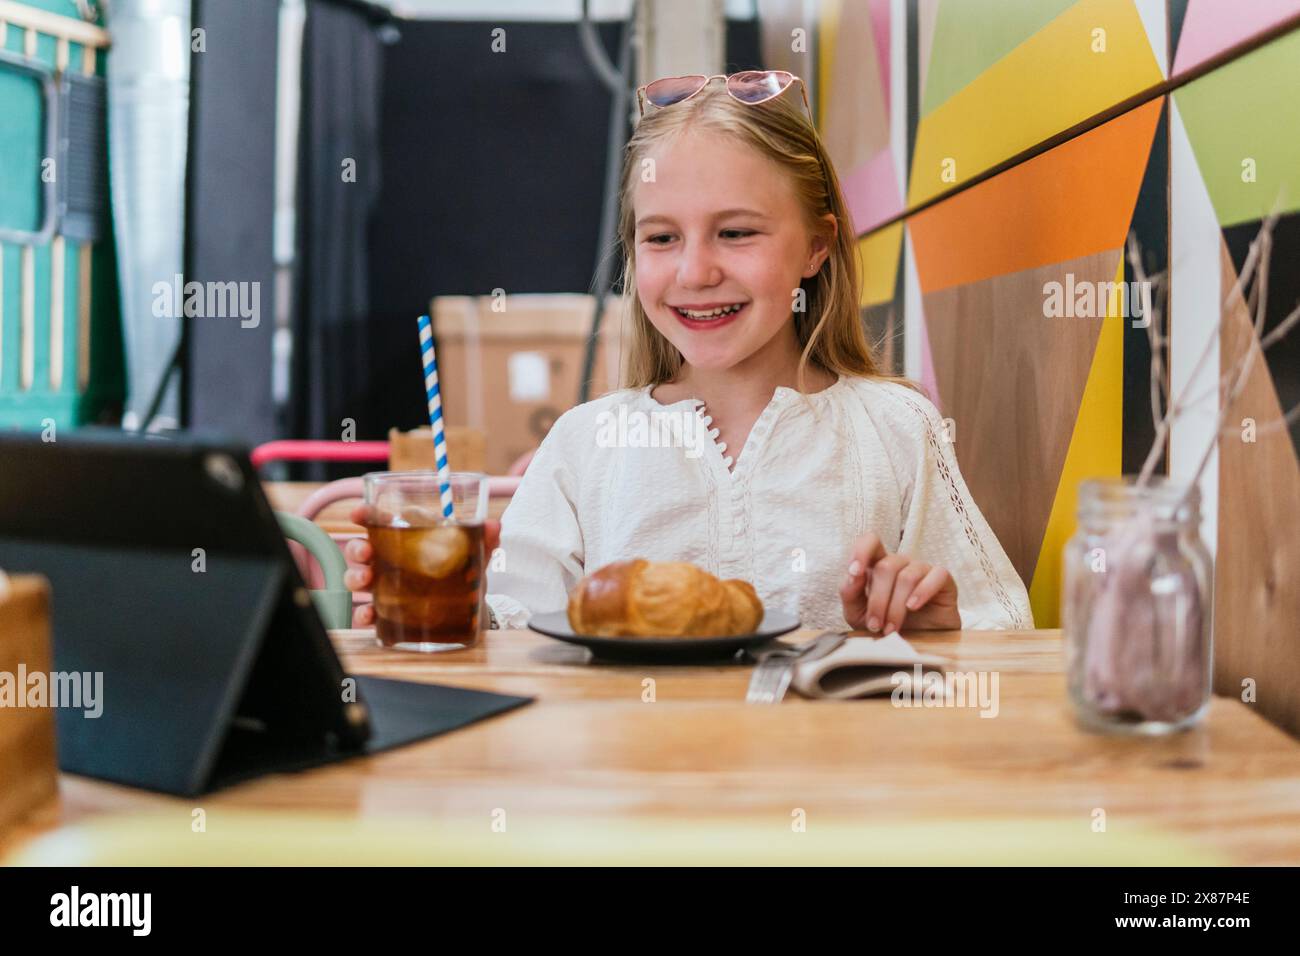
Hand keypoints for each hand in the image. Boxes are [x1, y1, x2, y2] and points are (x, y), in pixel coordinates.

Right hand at [343, 504, 500, 627]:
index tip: (358, 513)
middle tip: (366, 553)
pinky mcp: (388, 613)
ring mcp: (386, 587)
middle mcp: (390, 561)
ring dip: (355, 577)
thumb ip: (483, 540)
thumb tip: (494, 526)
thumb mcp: (474, 555)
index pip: (381, 521)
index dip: (366, 514)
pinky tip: (369, 615)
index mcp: (406, 539)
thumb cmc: (464, 574)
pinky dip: (363, 614)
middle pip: (362, 549)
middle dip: (357, 548)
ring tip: (365, 580)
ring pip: (358, 578)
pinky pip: (368, 613)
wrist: (471, 611)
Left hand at [838, 532, 959, 632]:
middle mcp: (900, 563)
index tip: (854, 572)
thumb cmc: (886, 625)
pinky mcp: (943, 579)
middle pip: (885, 567)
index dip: (861, 551)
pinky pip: (935, 576)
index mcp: (877, 565)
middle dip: (877, 601)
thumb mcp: (858, 614)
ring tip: (891, 629)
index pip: (870, 541)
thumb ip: (850, 593)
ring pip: (906, 577)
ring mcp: (921, 568)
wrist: (916, 644)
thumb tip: (852, 575)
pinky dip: (922, 592)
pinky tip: (913, 607)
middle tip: (875, 626)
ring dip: (896, 607)